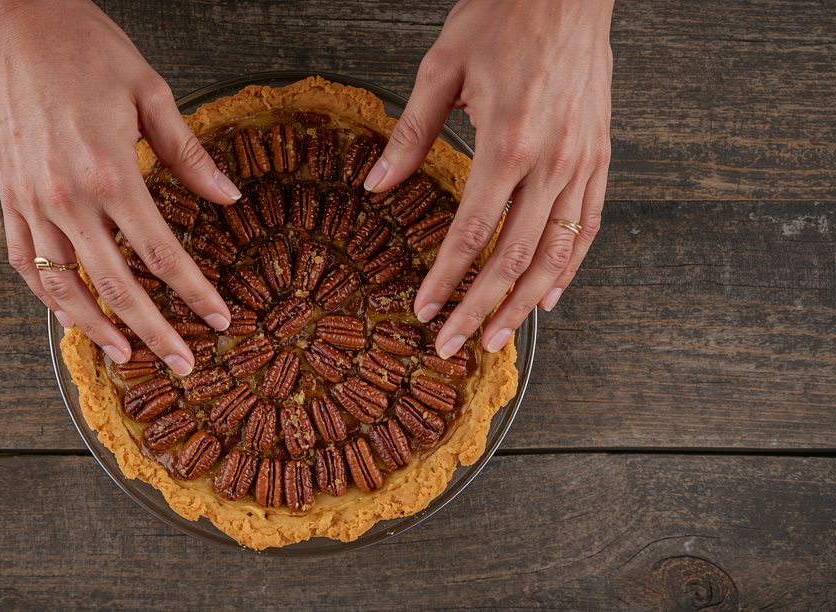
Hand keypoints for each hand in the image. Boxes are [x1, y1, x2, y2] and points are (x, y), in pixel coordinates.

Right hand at [0, 0, 241, 374]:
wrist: (16, 21)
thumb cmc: (84, 49)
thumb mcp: (151, 94)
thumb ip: (189, 154)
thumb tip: (227, 196)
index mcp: (112, 173)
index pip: (162, 253)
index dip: (193, 293)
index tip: (217, 320)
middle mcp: (68, 197)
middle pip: (116, 285)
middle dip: (154, 330)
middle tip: (181, 363)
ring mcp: (32, 200)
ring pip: (64, 285)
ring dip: (96, 327)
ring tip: (124, 354)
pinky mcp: (7, 195)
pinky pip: (23, 260)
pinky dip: (46, 295)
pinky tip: (68, 315)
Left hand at [364, 0, 612, 357]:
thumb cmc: (503, 16)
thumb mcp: (441, 68)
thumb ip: (411, 135)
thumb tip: (376, 186)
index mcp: (506, 142)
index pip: (471, 234)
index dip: (445, 280)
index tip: (423, 311)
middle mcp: (550, 161)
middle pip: (513, 258)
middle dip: (479, 309)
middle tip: (453, 346)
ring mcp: (582, 162)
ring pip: (556, 253)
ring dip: (525, 304)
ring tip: (497, 338)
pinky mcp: (601, 155)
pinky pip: (588, 224)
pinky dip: (570, 266)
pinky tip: (550, 295)